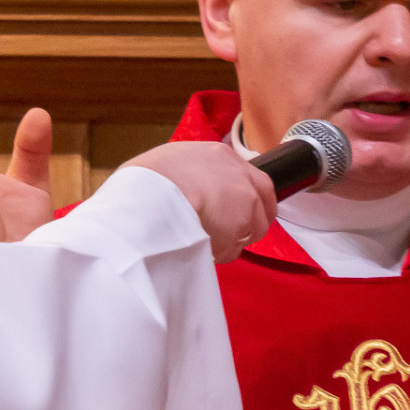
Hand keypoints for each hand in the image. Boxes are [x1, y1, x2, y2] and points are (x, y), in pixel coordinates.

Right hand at [124, 142, 277, 263]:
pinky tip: (200, 249)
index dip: (246, 198)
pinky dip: (220, 253)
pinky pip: (234, 249)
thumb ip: (191, 174)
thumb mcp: (169, 162)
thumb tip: (191, 190)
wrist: (150, 195)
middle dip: (255, 221)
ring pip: (252, 229)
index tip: (237, 210)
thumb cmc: (146, 180)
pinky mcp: (242, 227)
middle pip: (264, 203)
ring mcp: (245, 201)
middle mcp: (240, 175)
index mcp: (220, 155)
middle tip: (234, 234)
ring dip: (233, 239)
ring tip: (205, 242)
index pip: (249, 177)